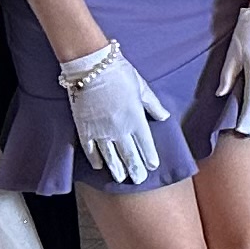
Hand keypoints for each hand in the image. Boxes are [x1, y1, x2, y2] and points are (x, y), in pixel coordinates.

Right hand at [62, 44, 170, 185]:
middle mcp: (120, 129)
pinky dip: (95, 160)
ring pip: (110, 156)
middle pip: (129, 155)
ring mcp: (101, 131)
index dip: (150, 157)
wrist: (91, 67)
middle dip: (135, 169)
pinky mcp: (84, 129)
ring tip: (121, 179)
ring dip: (117, 169)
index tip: (153, 167)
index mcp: (136, 119)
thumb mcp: (142, 87)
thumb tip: (164, 117)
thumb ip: (153, 105)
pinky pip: (90, 150)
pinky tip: (99, 167)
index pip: (146, 144)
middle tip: (139, 180)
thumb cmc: (120, 73)